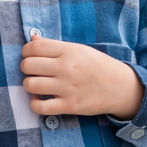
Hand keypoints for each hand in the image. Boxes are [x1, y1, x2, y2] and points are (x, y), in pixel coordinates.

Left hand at [21, 36, 143, 119]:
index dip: (26, 52)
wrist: (120, 87)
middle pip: (28, 65)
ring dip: (29, 85)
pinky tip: (40, 99)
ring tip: (38, 86)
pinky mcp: (69, 106)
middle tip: (35, 72)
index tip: (31, 57)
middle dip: (26, 69)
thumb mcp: (79, 49)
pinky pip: (40, 107)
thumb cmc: (97, 66)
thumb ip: (54, 45)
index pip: (34, 47)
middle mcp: (66, 68)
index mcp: (68, 51)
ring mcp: (67, 87)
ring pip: (30, 85)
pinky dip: (35, 104)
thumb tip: (32, 39)